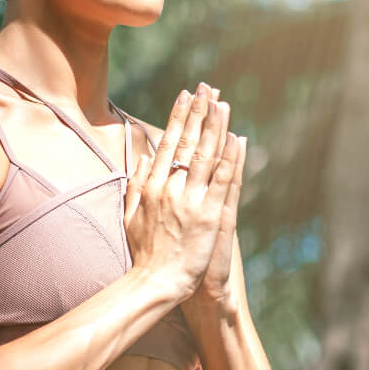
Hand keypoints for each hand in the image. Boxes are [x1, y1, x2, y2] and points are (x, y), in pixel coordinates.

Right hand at [124, 82, 240, 300]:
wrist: (156, 282)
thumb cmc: (144, 252)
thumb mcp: (131, 214)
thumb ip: (136, 183)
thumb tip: (144, 156)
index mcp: (152, 186)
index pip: (168, 142)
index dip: (178, 117)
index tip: (185, 95)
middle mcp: (171, 188)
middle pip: (188, 142)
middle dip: (199, 112)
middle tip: (207, 87)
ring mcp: (191, 200)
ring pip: (206, 155)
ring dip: (216, 127)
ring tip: (222, 102)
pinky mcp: (210, 215)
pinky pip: (223, 181)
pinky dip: (230, 158)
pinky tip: (237, 139)